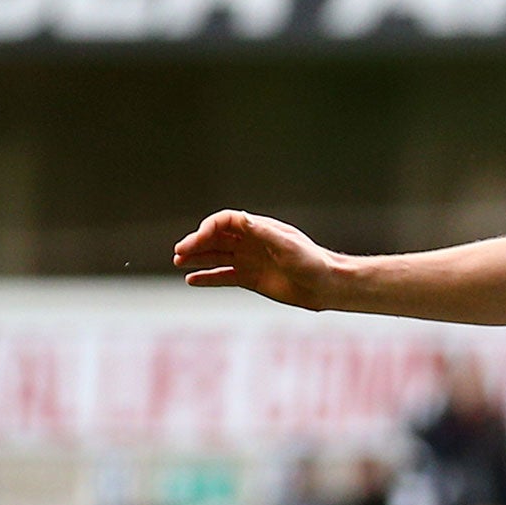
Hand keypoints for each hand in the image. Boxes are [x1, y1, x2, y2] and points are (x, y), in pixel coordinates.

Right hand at [173, 210, 334, 308]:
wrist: (327, 286)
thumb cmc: (312, 262)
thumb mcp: (287, 245)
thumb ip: (263, 233)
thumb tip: (241, 218)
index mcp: (259, 229)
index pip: (225, 221)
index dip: (209, 228)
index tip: (198, 240)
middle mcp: (251, 242)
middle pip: (216, 238)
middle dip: (197, 243)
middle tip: (179, 252)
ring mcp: (250, 260)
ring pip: (216, 256)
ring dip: (197, 258)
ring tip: (178, 262)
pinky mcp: (251, 279)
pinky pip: (224, 276)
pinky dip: (207, 277)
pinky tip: (191, 279)